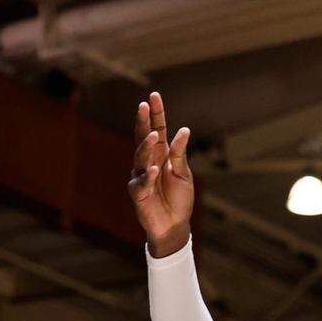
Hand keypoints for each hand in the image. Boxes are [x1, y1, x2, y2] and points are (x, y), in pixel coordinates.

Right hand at [129, 91, 193, 256]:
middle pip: (143, 137)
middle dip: (143, 121)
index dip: (156, 113)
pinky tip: (155, 169)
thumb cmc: (179, 199)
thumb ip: (181, 154)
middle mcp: (148, 161)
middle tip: (144, 105)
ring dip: (147, 145)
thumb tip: (184, 130)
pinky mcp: (137, 193)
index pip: (158, 129)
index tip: (154, 95)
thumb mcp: (184, 174)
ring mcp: (140, 175)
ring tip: (155, 135)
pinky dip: (148, 176)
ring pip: (140, 157)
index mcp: (162, 154)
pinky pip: (141, 182)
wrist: (174, 225)